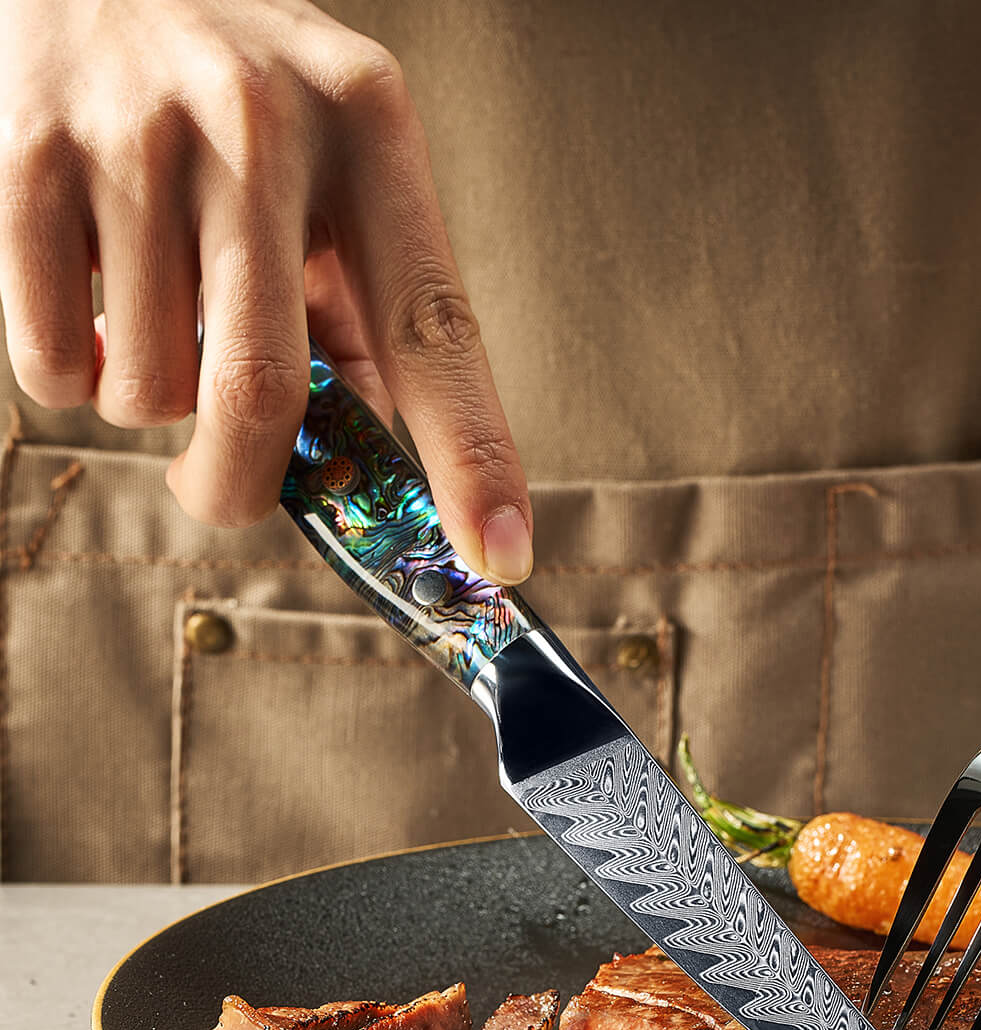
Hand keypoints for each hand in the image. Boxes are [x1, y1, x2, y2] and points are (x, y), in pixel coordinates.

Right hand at [0, 0, 531, 582]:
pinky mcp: (25, 156)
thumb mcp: (333, 161)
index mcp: (369, 132)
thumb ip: (360, 305)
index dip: (472, 458)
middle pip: (263, 394)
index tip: (501, 556)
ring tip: (152, 325)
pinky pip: (52, 361)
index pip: (433, 329)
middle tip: (225, 489)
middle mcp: (262, 127)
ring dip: (150, 410)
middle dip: (240, 485)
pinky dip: (72, 376)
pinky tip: (91, 303)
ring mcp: (137, 137)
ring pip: (148, 391)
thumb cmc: (235, 91)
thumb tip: (376, 458)